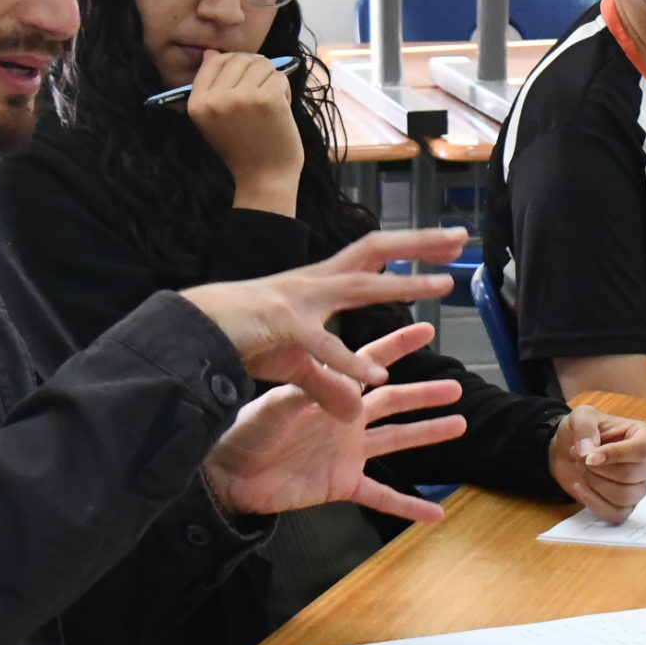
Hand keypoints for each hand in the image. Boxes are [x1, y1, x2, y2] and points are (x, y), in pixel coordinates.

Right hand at [181, 227, 464, 417]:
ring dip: (402, 285)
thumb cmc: (237, 339)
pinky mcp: (280, 331)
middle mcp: (314, 284)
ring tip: (442, 285)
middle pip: (375, 251)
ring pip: (361, 286)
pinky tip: (373, 374)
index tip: (448, 241)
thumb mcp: (294, 364)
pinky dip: (345, 361)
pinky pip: (318, 346)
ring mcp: (299, 302)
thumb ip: (329, 383)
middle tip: (460, 238)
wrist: (185, 333)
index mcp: (318, 284)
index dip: (409, 246)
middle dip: (418, 243)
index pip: (372, 254)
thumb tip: (356, 407)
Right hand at [185, 51, 304, 214]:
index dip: (234, 64)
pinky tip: (281, 109)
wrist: (264, 178)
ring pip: (262, 64)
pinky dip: (285, 90)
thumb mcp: (214, 119)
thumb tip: (211, 52)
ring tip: (271, 103)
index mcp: (196, 103)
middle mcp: (215, 98)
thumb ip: (212, 87)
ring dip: (272, 80)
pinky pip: (279, 76)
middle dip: (256, 70)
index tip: (246, 79)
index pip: (213, 61)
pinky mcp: (266, 99)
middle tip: (263, 92)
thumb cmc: (243, 149)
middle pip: (240, 58)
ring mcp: (241, 97)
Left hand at [203, 322, 466, 524]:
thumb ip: (312, 391)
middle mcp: (346, 420)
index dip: (398, 346)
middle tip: (457, 388)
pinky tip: (435, 515)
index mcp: (332, 394)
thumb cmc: (248, 432)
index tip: (426, 329)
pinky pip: (383, 496)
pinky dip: (408, 507)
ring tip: (459, 425)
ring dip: (428, 434)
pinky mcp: (343, 484)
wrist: (230, 476)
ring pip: (398, 440)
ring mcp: (348, 453)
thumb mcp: (277, 405)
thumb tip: (349, 381)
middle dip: (425, 395)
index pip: (371, 364)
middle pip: (395, 402)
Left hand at [546, 406, 645, 523]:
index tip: (589, 457)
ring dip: (595, 484)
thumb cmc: (583, 433)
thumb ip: (585, 426)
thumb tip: (589, 451)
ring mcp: (640, 487)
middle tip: (580, 458)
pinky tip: (580, 487)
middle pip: (630, 475)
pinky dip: (593, 502)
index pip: (642, 449)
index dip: (616, 454)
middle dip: (598, 469)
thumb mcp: (581, 416)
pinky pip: (616, 514)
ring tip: (582, 470)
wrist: (570, 453)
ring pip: (624, 496)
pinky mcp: (627, 506)